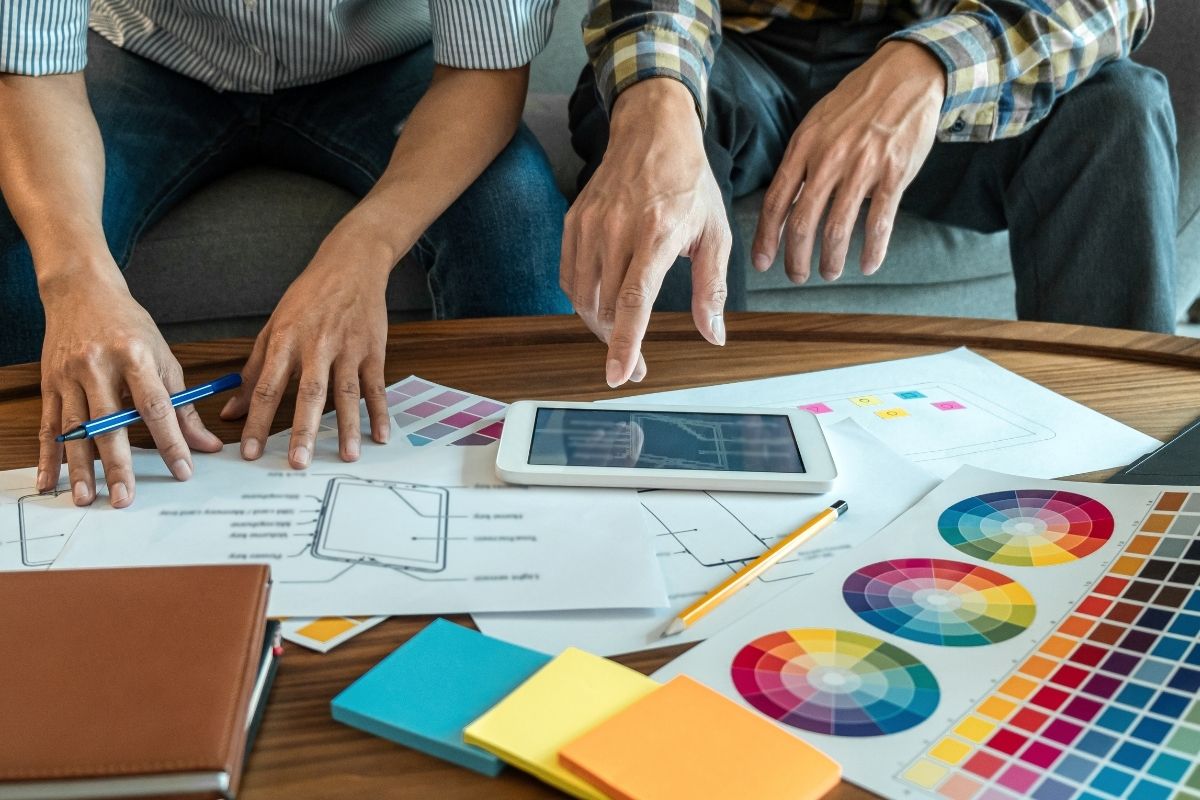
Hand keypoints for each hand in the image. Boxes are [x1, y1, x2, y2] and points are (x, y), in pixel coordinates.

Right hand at [37, 271, 222, 506]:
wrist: (82, 292)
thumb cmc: (129, 326)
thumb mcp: (164, 357)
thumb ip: (183, 404)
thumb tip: (205, 444)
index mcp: (135, 357)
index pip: (156, 407)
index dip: (170, 441)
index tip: (182, 469)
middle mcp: (99, 367)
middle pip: (109, 423)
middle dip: (117, 465)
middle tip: (124, 498)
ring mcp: (69, 376)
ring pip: (75, 429)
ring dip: (80, 468)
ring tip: (87, 497)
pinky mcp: (49, 384)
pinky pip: (49, 425)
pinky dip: (48, 456)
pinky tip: (49, 480)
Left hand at [221, 234, 390, 467]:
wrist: (351, 265)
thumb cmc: (308, 297)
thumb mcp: (274, 327)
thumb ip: (253, 371)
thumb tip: (230, 411)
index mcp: (285, 340)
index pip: (266, 386)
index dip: (256, 421)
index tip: (250, 451)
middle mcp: (316, 345)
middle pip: (308, 393)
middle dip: (303, 430)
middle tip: (298, 461)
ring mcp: (348, 348)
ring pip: (346, 393)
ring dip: (348, 427)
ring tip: (347, 455)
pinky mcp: (374, 349)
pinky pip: (376, 386)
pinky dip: (380, 412)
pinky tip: (380, 436)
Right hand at [562, 78, 731, 388]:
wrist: (652, 131)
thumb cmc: (689, 182)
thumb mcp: (715, 232)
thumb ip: (711, 288)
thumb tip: (713, 335)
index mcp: (657, 234)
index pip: (634, 302)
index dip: (625, 344)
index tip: (620, 375)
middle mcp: (617, 230)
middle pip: (606, 308)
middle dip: (619, 343)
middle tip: (636, 363)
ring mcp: (590, 225)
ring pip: (584, 298)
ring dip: (601, 326)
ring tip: (620, 336)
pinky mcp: (573, 222)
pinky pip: (570, 278)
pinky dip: (583, 300)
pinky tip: (602, 304)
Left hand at [751, 41, 945, 282]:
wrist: (905, 76)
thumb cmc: (856, 104)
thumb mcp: (817, 125)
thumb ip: (800, 162)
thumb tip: (783, 204)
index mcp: (804, 147)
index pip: (775, 201)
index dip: (766, 237)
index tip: (761, 263)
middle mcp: (829, 159)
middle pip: (802, 222)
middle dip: (796, 258)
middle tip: (797, 277)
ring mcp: (863, 167)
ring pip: (838, 228)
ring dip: (831, 259)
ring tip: (829, 273)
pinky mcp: (895, 174)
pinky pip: (879, 222)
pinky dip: (873, 250)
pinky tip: (868, 265)